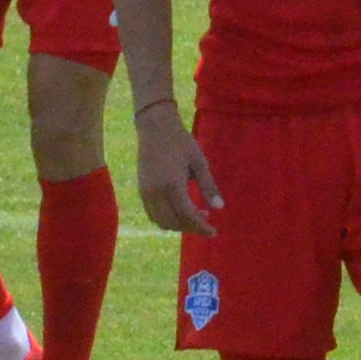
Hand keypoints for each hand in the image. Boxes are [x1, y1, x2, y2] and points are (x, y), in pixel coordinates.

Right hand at [137, 117, 223, 238]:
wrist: (155, 127)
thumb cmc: (181, 142)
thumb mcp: (200, 162)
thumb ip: (209, 186)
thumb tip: (219, 208)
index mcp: (173, 186)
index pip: (188, 216)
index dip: (201, 228)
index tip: (214, 232)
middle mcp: (157, 193)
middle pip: (174, 223)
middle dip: (191, 227)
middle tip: (206, 219)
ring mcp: (146, 193)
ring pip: (161, 221)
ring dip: (178, 224)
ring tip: (193, 214)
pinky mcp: (141, 190)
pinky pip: (152, 214)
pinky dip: (166, 218)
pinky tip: (178, 210)